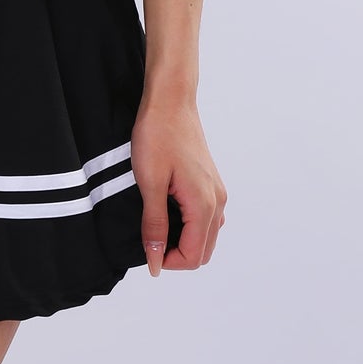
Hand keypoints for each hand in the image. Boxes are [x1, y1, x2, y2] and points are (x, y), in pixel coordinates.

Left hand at [132, 97, 227, 275]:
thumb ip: (155, 226)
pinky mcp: (210, 183)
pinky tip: (168, 214)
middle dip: (176, 255)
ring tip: (156, 227)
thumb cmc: (158, 135)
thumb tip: (156, 263)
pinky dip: (190, 227)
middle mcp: (217, 201)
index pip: (192, 256)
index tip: (145, 249)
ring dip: (183, 242)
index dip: (166, 261)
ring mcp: (216, 191)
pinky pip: (206, 219)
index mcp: (204, 204)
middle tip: (148, 240)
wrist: (170, 101)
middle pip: (203, 252)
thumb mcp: (149, 183)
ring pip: (206, 237)